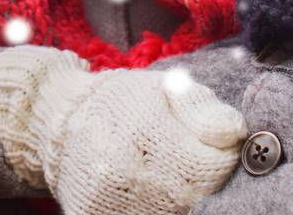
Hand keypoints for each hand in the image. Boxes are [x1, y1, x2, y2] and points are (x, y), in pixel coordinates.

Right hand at [0, 48, 245, 214]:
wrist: (59, 122)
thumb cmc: (121, 103)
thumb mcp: (165, 89)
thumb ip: (203, 109)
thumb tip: (233, 135)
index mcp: (146, 135)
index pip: (215, 167)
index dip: (222, 158)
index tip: (211, 148)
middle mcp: (125, 176)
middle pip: (197, 201)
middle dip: (203, 186)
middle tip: (188, 168)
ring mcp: (109, 207)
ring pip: (174, 214)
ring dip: (180, 202)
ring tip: (167, 181)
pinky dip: (155, 210)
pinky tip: (149, 196)